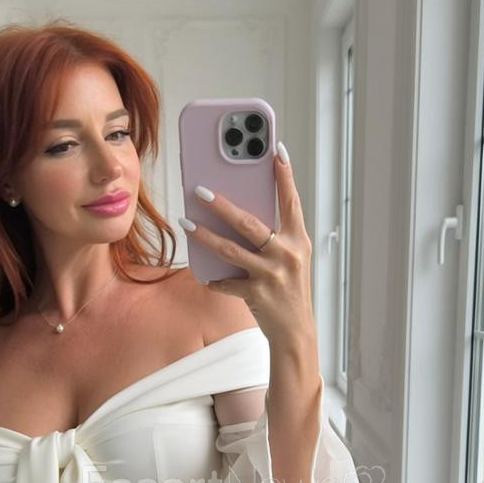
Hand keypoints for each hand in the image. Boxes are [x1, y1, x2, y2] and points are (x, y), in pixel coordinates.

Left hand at [179, 142, 315, 349]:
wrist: (296, 331)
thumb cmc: (289, 289)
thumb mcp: (291, 258)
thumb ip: (274, 235)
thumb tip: (240, 210)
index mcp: (297, 240)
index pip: (290, 201)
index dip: (284, 176)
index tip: (275, 150)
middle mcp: (287, 255)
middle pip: (250, 223)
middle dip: (222, 205)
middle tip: (199, 190)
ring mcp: (272, 275)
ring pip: (231, 250)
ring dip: (205, 236)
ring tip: (186, 222)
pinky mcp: (258, 295)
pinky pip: (227, 283)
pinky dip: (214, 280)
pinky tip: (203, 275)